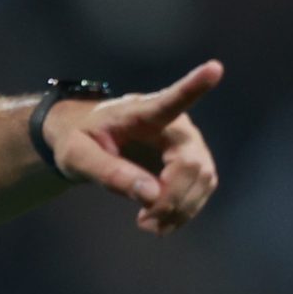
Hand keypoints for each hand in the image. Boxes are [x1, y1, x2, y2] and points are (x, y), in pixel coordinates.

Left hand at [45, 60, 223, 236]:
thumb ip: (110, 173)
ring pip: (203, 180)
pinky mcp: (192, 164)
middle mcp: (176, 125)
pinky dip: (184, 212)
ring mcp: (189, 144)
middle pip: (192, 164)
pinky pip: (200, 191)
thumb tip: (151, 194)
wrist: (86, 141)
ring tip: (147, 224)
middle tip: (142, 221)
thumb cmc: (78, 140)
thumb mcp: (78, 156)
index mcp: (143, 112)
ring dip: (180, 210)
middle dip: (172, 199)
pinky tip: (160, 223)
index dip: (194, 86)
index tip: (214, 68)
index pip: (173, 100)